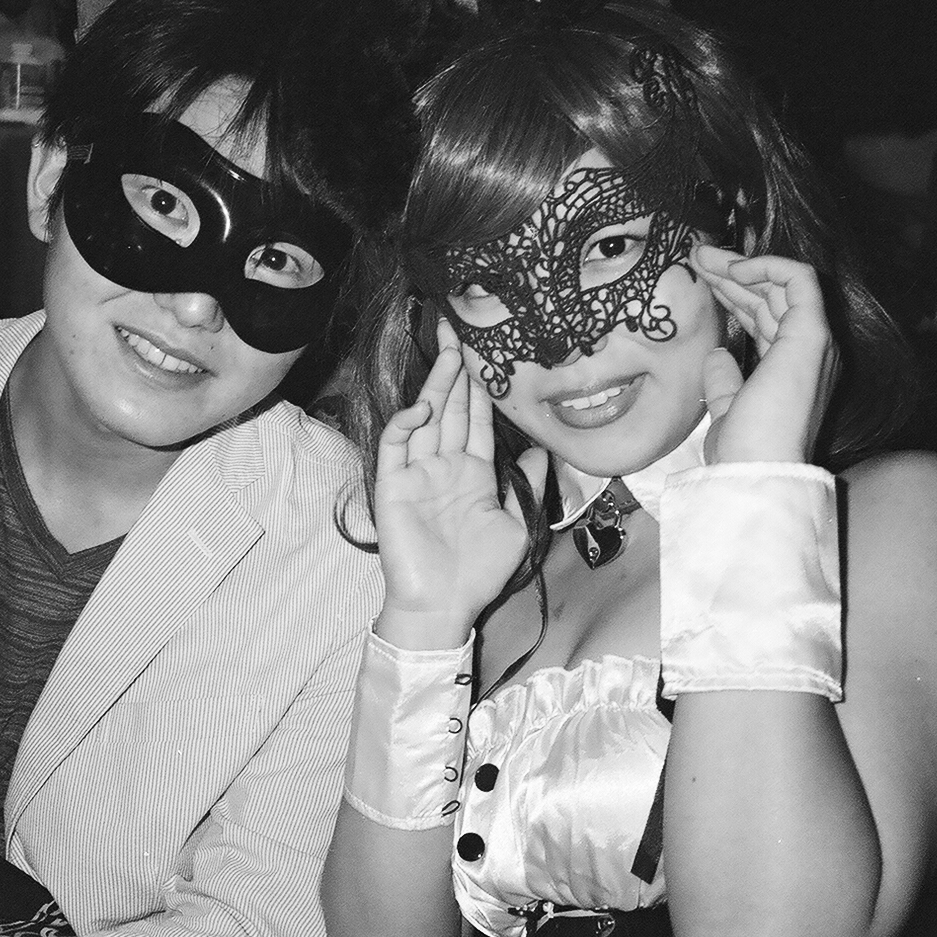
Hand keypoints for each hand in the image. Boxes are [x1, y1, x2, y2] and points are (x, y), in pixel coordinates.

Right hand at [374, 322, 547, 639]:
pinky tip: (425, 405)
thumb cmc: (479, 572)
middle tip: (459, 332)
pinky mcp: (393, 484)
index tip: (485, 353)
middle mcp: (444, 466)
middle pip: (450, 409)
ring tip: (448, 352)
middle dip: (455, 371)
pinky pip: (397, 445)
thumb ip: (527, 485)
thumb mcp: (516, 524)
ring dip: (436, 386)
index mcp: (473, 472)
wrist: (443, 605)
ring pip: (425, 418)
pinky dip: (408, 422)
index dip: (480, 387)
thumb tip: (543, 448)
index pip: (477, 419)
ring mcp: (417, 472)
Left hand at [691, 245, 838, 464]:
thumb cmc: (742, 452)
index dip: (735, 296)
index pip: (765, 320)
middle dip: (733, 275)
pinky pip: (800, 280)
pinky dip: (769, 265)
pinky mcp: (811, 334)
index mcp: (790, 371)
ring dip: (741, 265)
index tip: (701, 281)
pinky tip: (734, 266)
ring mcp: (814, 343)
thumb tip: (716, 356)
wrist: (755, 470)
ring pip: (781, 286)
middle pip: (771, 300)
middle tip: (695, 257)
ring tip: (701, 254)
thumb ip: (727, 382)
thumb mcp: (729, 409)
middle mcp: (809, 354)